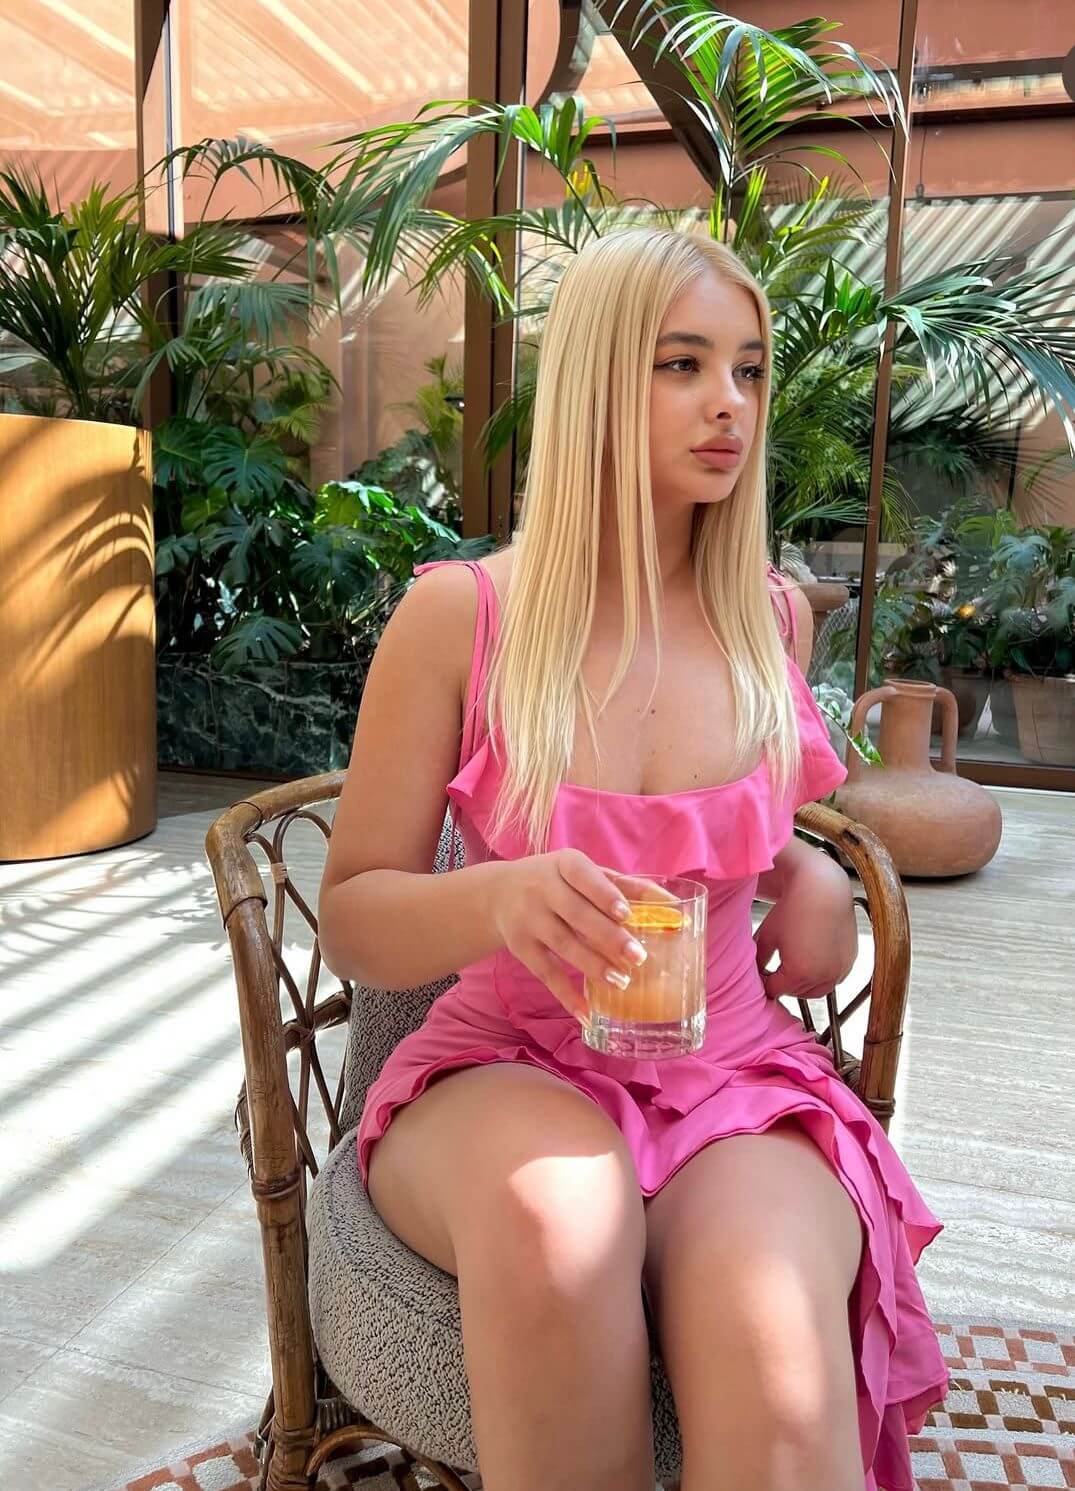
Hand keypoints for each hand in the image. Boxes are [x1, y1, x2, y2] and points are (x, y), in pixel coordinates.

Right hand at [492, 850, 662, 1019]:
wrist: (498, 893)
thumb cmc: (558, 882)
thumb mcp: (583, 873)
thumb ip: (625, 886)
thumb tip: (671, 904)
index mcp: (564, 864)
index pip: (583, 876)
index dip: (604, 894)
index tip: (626, 913)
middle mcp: (542, 888)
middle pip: (576, 914)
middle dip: (608, 937)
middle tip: (638, 957)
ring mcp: (528, 919)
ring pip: (563, 945)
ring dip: (593, 966)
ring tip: (622, 981)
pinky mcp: (520, 947)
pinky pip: (545, 973)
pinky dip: (566, 995)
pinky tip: (587, 1013)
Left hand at [753, 855, 856, 1001]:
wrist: (823, 890)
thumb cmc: (792, 910)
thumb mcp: (767, 936)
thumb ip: (758, 962)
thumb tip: (755, 976)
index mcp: (799, 972)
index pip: (775, 991)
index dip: (766, 982)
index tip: (762, 974)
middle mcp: (822, 976)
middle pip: (795, 992)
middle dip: (784, 983)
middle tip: (776, 970)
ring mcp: (839, 970)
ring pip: (816, 990)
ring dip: (803, 983)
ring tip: (793, 965)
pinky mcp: (849, 961)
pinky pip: (833, 979)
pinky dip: (821, 976)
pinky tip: (812, 960)